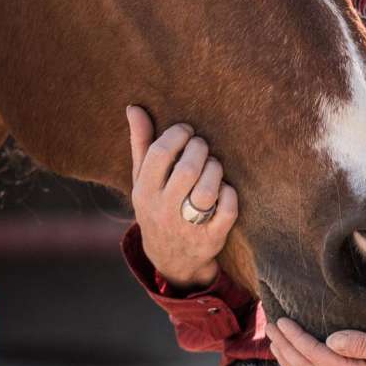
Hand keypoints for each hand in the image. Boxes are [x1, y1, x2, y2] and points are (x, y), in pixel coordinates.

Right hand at [126, 106, 238, 288]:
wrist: (170, 257)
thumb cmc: (157, 205)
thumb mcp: (142, 179)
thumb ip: (141, 144)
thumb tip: (134, 107)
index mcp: (144, 191)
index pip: (160, 154)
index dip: (178, 135)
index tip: (188, 131)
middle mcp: (163, 209)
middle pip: (188, 169)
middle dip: (201, 150)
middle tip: (204, 147)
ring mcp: (188, 225)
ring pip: (208, 190)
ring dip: (216, 170)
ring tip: (215, 165)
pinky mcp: (212, 237)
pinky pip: (227, 210)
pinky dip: (230, 194)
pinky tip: (226, 189)